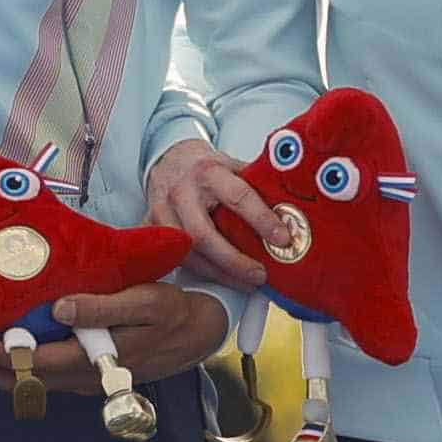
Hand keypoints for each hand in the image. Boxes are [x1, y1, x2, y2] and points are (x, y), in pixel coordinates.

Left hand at [0, 276, 230, 393]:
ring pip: (31, 384)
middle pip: (24, 382)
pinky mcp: (86, 374)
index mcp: (94, 360)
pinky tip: (1, 356)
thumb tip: (58, 309)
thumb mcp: (146, 302)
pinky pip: (43, 377)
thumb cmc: (172, 313)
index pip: (35, 362)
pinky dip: (17, 370)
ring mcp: (84, 380)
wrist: (199, 333)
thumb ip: (102, 306)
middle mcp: (84, 378)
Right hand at [145, 142, 289, 291]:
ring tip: (246, 283)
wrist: (170, 158)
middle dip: (234, 261)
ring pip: (187, 254)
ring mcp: (162, 212)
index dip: (262, 220)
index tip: (283, 239)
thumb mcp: (232, 165)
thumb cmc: (206, 167)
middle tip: (260, 275)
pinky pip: (174, 258)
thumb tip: (291, 210)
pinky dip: (199, 272)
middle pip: (204, 236)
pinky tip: (220, 278)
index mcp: (209, 172)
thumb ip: (256, 185)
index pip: (238, 197)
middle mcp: (182, 192)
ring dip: (219, 274)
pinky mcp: (151, 228)